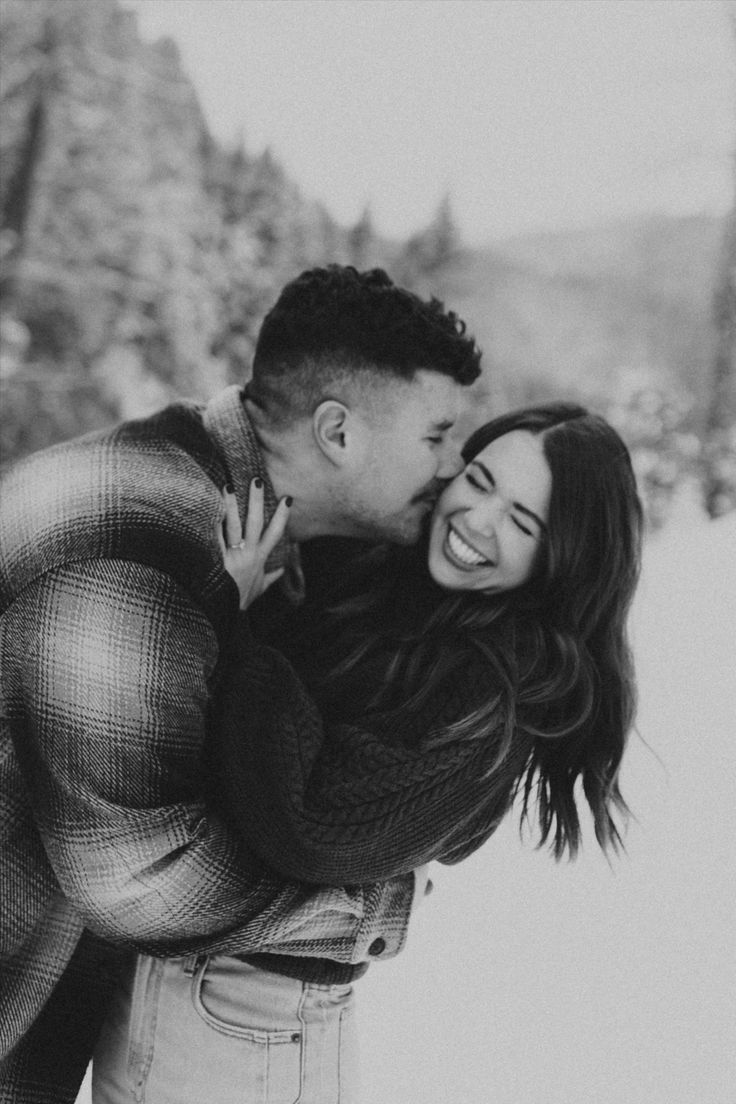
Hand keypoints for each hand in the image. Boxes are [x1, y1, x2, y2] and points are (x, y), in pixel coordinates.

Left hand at [218, 480, 291, 609]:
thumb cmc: (241, 600)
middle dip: (257, 501)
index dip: (282, 516)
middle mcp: (249, 553)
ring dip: (231, 505)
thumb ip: (270, 577)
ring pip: (234, 526)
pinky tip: (207, 508)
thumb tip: (281, 571)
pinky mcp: (217, 559)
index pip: (275, 533)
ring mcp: (233, 555)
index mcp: (260, 558)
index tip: (287, 499)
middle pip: (255, 523)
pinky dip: (211, 524)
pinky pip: (214, 538)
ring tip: (228, 486)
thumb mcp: (259, 589)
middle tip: (256, 480)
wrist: (224, 612)